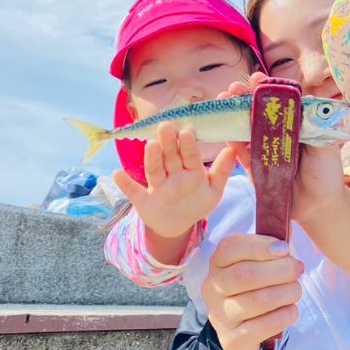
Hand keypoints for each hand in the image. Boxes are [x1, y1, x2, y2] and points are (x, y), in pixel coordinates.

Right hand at [113, 121, 234, 237]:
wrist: (177, 223)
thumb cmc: (196, 201)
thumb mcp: (213, 189)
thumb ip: (222, 171)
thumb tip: (233, 149)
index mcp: (191, 170)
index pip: (190, 155)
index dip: (188, 144)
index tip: (188, 130)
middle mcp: (173, 175)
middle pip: (170, 157)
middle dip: (169, 143)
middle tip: (166, 125)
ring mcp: (157, 187)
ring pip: (154, 170)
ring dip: (151, 158)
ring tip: (150, 144)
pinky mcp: (143, 201)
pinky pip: (133, 192)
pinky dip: (125, 184)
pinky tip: (116, 174)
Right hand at [202, 234, 303, 349]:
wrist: (241, 328)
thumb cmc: (254, 285)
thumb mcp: (257, 262)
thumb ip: (270, 247)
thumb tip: (286, 235)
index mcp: (218, 262)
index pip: (231, 247)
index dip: (261, 245)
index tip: (285, 249)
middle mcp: (213, 287)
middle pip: (246, 275)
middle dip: (280, 270)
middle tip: (297, 270)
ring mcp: (220, 314)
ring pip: (257, 301)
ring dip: (286, 292)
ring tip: (296, 290)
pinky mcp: (232, 338)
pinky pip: (263, 326)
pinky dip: (284, 315)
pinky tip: (291, 310)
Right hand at [219, 72, 348, 223]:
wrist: (321, 206)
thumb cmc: (326, 172)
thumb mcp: (325, 145)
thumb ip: (315, 126)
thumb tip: (305, 102)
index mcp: (295, 124)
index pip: (278, 102)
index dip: (266, 89)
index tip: (257, 79)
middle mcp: (278, 134)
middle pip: (257, 112)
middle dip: (244, 98)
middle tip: (233, 89)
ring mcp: (265, 150)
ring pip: (245, 129)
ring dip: (233, 116)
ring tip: (223, 102)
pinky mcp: (256, 168)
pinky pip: (242, 155)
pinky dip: (232, 144)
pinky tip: (225, 133)